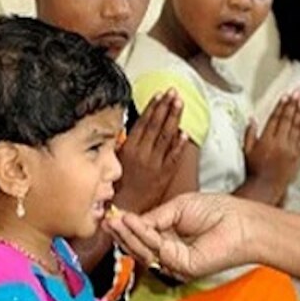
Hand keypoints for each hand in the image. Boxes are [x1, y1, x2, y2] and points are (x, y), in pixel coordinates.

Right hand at [105, 193, 257, 280]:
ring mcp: (176, 262)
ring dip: (128, 234)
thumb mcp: (178, 207)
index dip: (127, 229)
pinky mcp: (182, 266)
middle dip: (123, 234)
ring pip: (144, 251)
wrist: (241, 221)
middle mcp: (171, 253)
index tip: (111, 217)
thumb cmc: (217, 211)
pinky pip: (157, 250)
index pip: (143, 237)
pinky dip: (142, 235)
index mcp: (171, 238)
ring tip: (116, 220)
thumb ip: (154, 217)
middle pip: (139, 248)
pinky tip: (132, 222)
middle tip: (108, 220)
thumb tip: (130, 221)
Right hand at [115, 91, 186, 212]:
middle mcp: (143, 154)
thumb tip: (127, 128)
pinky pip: (174, 156)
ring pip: (167, 137)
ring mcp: (156, 163)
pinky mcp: (165, 174)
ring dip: (175, 118)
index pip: (143, 123)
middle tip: (174, 92)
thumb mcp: (114, 160)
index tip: (159, 94)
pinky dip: (180, 144)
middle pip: (157, 126)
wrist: (123, 208)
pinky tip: (185, 132)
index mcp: (129, 149)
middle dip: (166, 107)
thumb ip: (122, 144)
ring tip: (180, 103)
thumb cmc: (115, 185)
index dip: (152, 107)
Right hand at [244, 91, 299, 203]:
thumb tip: (252, 119)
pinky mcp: (298, 156)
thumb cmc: (254, 169)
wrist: (265, 187)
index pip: (275, 118)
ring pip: (296, 127)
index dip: (281, 106)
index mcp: (266, 140)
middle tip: (299, 92)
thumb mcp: (247, 150)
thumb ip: (249, 133)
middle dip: (293, 104)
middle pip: (287, 120)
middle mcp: (279, 143)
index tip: (286, 95)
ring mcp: (290, 150)